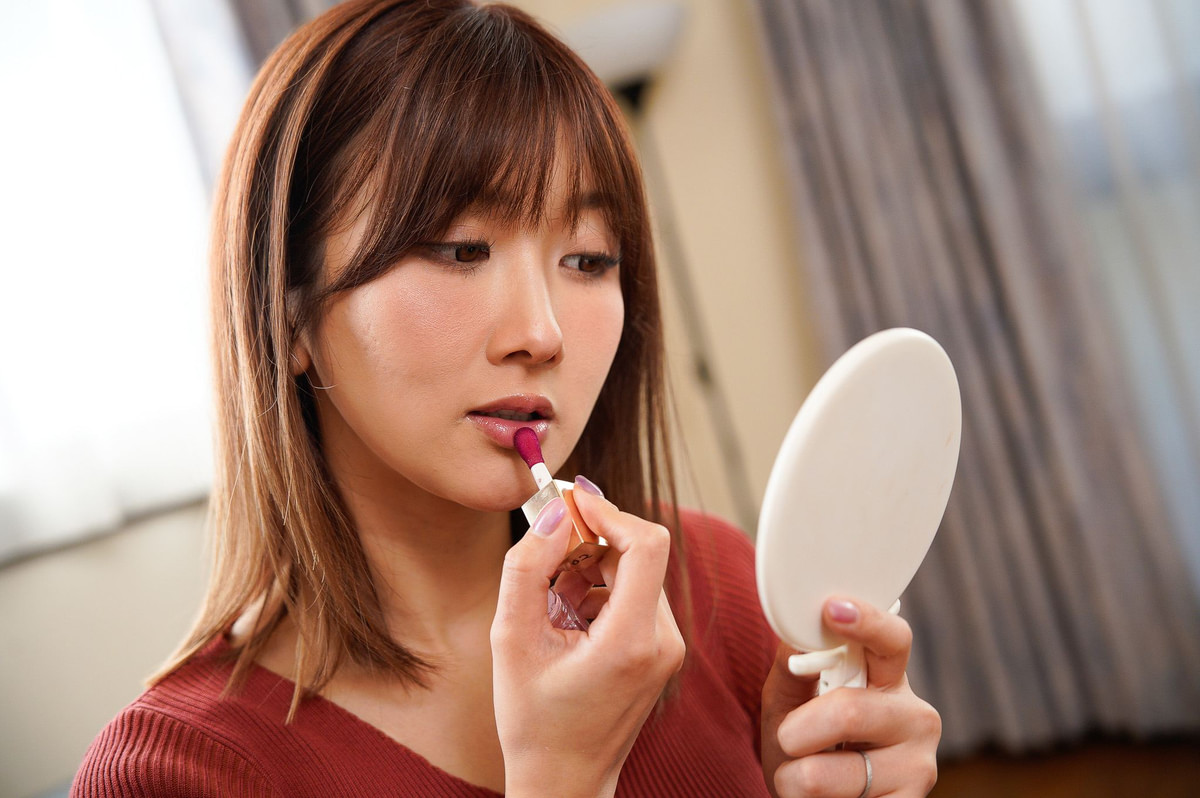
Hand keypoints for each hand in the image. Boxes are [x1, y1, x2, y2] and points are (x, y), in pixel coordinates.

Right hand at [492, 481, 685, 797]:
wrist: (563, 780)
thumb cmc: (534, 721)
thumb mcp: (510, 640)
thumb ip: (527, 567)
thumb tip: (555, 514)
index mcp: (631, 640)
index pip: (646, 544)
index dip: (609, 513)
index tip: (570, 505)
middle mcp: (662, 641)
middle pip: (639, 554)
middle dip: (590, 545)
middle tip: (546, 561)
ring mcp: (668, 648)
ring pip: (635, 573)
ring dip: (591, 571)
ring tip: (551, 607)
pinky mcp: (661, 651)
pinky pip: (635, 596)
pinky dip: (600, 593)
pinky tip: (568, 622)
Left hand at [761, 598, 940, 797]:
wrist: (809, 797)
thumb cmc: (803, 742)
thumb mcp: (788, 700)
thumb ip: (793, 666)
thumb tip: (796, 633)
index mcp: (888, 678)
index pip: (892, 640)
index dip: (867, 622)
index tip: (833, 609)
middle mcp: (914, 717)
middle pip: (848, 712)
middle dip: (796, 731)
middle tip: (788, 738)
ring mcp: (918, 766)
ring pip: (824, 772)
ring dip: (793, 777)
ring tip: (803, 776)